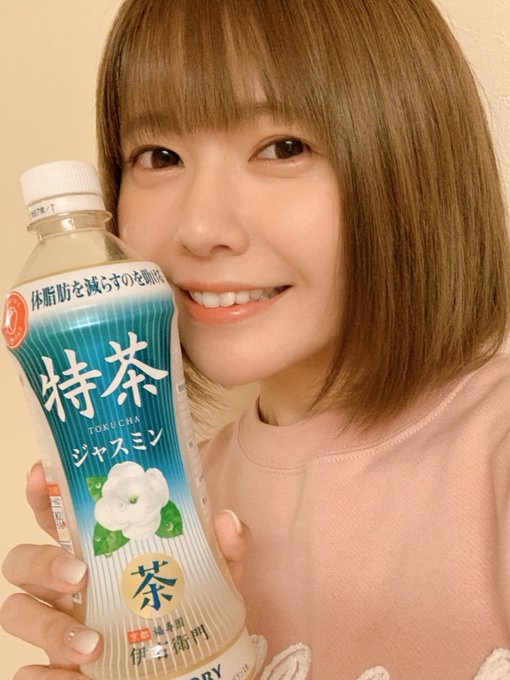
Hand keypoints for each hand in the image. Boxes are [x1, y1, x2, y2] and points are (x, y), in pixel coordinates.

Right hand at [0, 462, 250, 679]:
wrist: (195, 664)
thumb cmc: (194, 606)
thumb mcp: (216, 574)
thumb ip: (225, 547)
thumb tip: (227, 521)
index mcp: (97, 549)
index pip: (57, 513)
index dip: (43, 493)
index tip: (42, 474)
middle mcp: (69, 583)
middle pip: (23, 561)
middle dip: (42, 561)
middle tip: (80, 573)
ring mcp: (60, 625)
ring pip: (18, 613)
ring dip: (47, 626)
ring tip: (92, 644)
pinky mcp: (61, 669)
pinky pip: (31, 674)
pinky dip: (41, 676)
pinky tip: (70, 677)